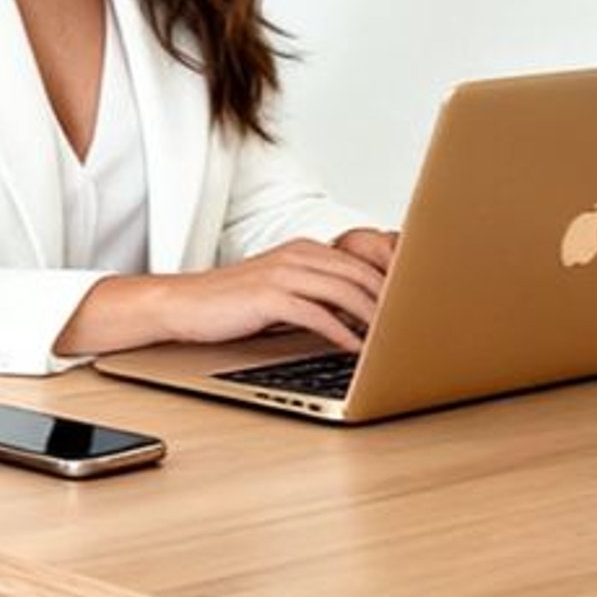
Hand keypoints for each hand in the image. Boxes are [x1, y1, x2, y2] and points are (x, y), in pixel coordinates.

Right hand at [165, 227, 400, 354]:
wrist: (184, 303)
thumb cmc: (233, 302)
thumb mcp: (281, 290)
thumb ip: (317, 293)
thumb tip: (358, 313)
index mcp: (305, 249)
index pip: (361, 263)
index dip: (390, 285)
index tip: (411, 307)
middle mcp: (297, 254)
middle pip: (360, 274)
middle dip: (390, 301)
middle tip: (411, 325)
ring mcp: (283, 273)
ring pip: (344, 291)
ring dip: (372, 317)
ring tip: (390, 339)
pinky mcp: (269, 296)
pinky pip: (317, 314)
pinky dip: (341, 332)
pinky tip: (354, 348)